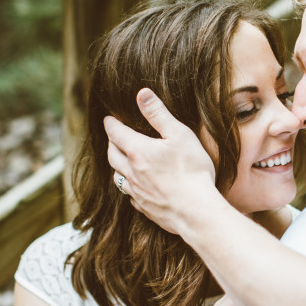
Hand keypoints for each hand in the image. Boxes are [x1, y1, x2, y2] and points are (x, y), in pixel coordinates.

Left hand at [104, 89, 221, 234]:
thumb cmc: (192, 171)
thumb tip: (141, 94)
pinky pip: (130, 195)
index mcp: (138, 151)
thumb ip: (158, 114)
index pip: (116, 133)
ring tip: (121, 161)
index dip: (111, 123)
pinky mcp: (145, 208)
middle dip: (111, 143)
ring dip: (117, 166)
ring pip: (118, 176)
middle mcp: (132, 171)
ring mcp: (137, 192)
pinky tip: (136, 187)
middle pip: (112, 154)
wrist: (196, 212)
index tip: (109, 118)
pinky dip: (129, 186)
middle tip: (113, 137)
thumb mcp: (179, 135)